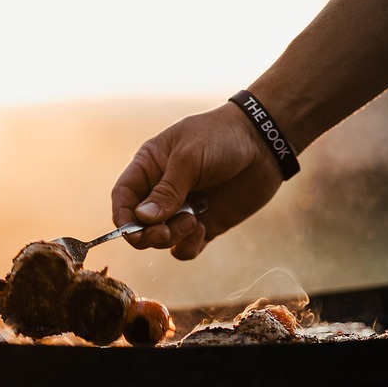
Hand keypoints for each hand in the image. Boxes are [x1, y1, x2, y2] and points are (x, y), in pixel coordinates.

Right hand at [111, 102, 283, 259]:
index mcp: (149, 167)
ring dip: (172, 238)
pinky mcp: (204, 225)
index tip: (131, 232)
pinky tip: (203, 228)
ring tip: (194, 221)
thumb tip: (141, 219)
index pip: (123, 197)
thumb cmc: (221, 138)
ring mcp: (183, 210)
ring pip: (161, 240)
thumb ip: (166, 190)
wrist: (264, 143)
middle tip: (165, 232)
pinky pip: (185, 248)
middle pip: (139, 226)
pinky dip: (189, 246)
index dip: (122, 217)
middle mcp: (162, 191)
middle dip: (148, 234)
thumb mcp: (189, 158)